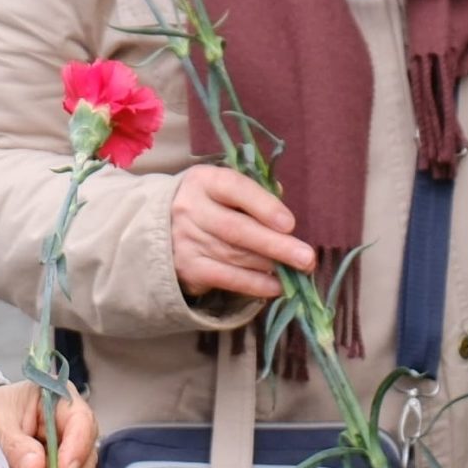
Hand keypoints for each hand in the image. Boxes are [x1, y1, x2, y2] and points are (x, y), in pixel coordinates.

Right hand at [171, 164, 315, 299]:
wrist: (161, 227)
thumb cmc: (209, 203)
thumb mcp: (224, 187)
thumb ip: (254, 193)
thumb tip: (282, 201)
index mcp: (204, 181)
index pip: (235, 189)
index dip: (264, 206)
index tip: (290, 224)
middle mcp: (190, 209)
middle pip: (237, 229)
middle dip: (275, 245)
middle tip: (306, 257)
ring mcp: (186, 241)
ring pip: (235, 255)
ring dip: (271, 265)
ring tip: (298, 271)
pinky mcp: (188, 268)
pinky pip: (227, 278)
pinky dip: (255, 284)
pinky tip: (277, 287)